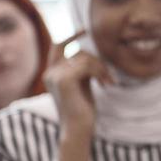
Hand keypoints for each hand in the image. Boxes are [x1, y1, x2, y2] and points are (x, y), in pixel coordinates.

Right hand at [43, 30, 110, 160]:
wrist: (78, 130)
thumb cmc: (82, 111)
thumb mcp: (82, 85)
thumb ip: (82, 70)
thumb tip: (90, 53)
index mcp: (53, 73)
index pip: (59, 46)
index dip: (71, 36)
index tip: (85, 29)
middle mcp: (50, 72)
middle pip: (80, 53)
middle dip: (99, 63)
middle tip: (109, 79)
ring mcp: (55, 75)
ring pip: (85, 58)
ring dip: (102, 69)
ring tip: (109, 83)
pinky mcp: (64, 80)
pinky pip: (87, 65)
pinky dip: (100, 73)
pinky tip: (105, 85)